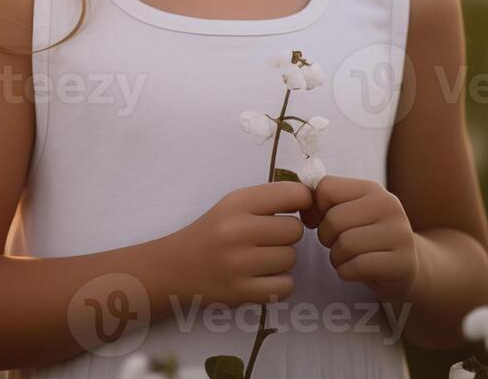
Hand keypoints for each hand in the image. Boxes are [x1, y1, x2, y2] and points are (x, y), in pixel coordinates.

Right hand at [169, 181, 313, 306]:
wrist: (173, 267)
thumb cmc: (211, 233)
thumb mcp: (232, 205)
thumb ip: (269, 199)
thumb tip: (314, 199)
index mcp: (237, 202)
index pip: (295, 194)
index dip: (302, 203)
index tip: (292, 211)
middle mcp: (238, 229)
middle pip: (295, 230)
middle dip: (286, 236)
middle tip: (266, 240)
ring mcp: (239, 263)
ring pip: (291, 259)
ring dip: (281, 261)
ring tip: (259, 260)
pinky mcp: (241, 292)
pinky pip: (286, 286)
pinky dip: (278, 284)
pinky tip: (260, 278)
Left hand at [299, 176, 419, 302]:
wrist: (405, 267)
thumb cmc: (366, 238)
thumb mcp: (349, 212)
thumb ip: (323, 202)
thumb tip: (303, 204)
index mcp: (372, 189)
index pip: (326, 188)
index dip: (316, 208)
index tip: (323, 221)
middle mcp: (390, 206)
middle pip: (334, 219)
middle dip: (326, 237)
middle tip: (338, 245)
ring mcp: (400, 234)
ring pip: (345, 244)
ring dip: (337, 258)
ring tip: (348, 258)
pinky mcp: (402, 263)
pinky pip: (356, 267)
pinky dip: (346, 272)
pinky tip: (355, 271)